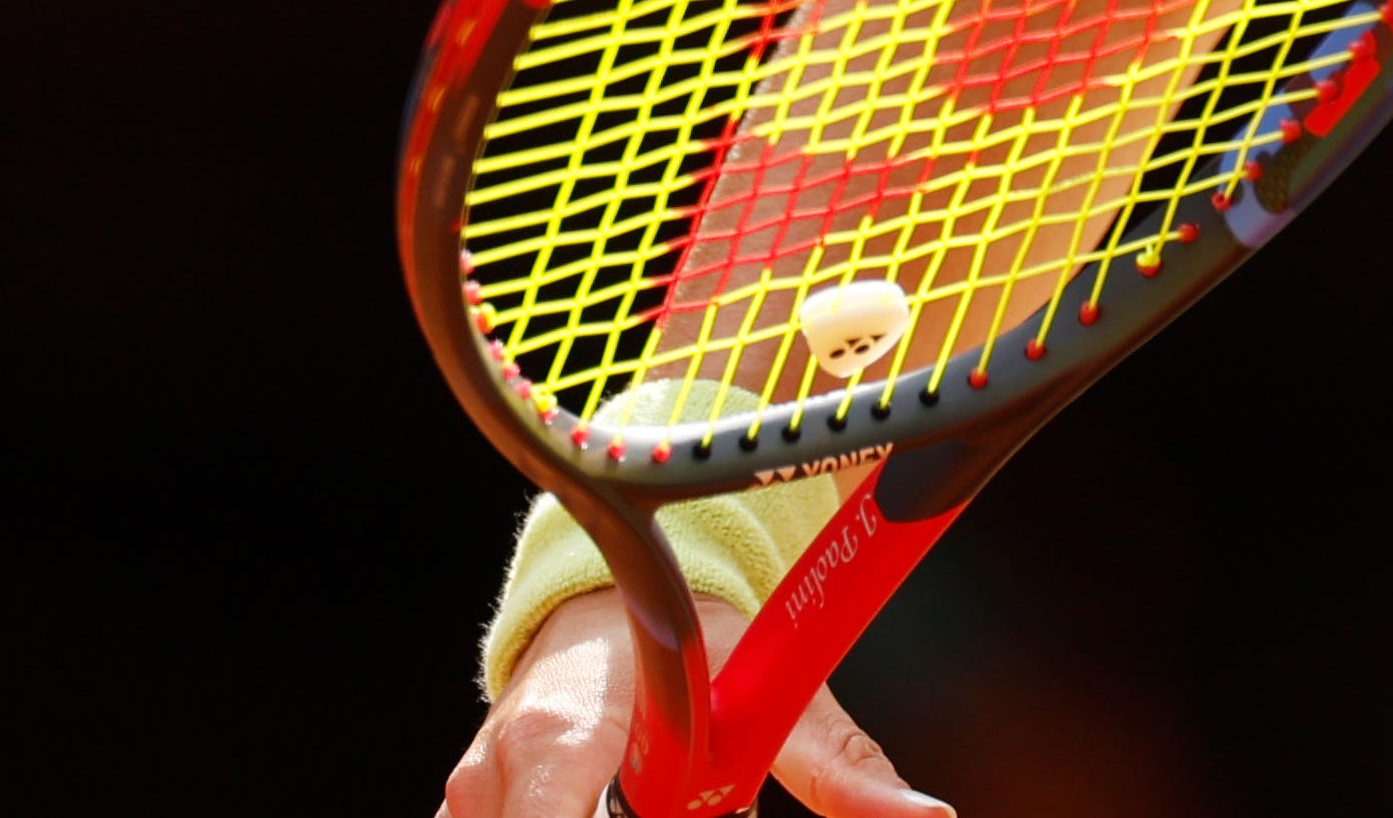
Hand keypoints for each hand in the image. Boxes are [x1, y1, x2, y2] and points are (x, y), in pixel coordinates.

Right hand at [441, 591, 941, 817]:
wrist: (611, 597)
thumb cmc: (688, 643)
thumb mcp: (771, 699)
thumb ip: (843, 768)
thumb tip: (928, 816)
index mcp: (559, 741)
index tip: (703, 812)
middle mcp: (493, 774)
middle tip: (698, 799)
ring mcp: (468, 799)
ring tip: (661, 796)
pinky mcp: (464, 812)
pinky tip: (614, 806)